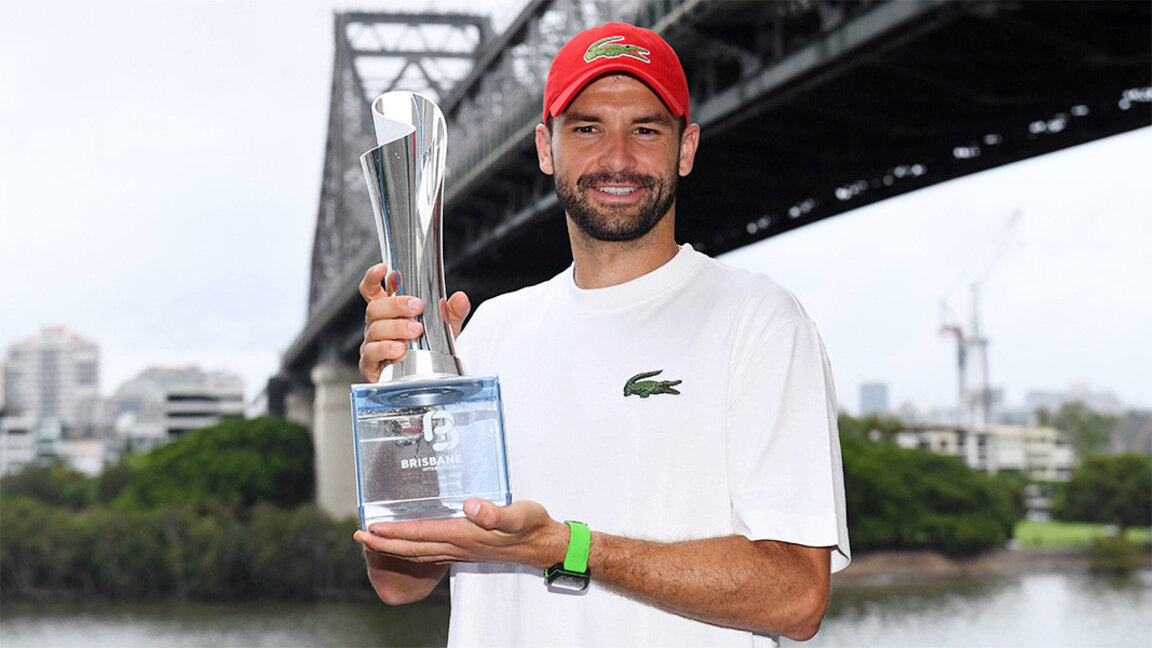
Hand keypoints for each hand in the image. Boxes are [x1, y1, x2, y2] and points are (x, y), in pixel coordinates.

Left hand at [353, 498, 567, 569]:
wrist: (542, 544)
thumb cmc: (531, 526)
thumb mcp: (519, 514)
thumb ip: (496, 513)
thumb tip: (472, 506)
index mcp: (465, 534)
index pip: (421, 534)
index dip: (394, 532)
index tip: (371, 528)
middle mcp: (458, 545)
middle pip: (412, 548)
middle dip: (383, 543)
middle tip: (359, 536)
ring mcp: (460, 550)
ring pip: (419, 553)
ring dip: (393, 548)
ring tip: (373, 540)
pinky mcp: (465, 548)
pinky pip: (430, 552)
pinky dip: (412, 549)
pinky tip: (407, 543)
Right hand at [358, 263, 470, 381]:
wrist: (427, 378)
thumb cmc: (430, 349)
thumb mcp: (445, 327)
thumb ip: (452, 312)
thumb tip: (459, 298)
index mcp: (389, 312)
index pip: (373, 290)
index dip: (373, 278)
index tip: (384, 269)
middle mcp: (377, 325)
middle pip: (375, 307)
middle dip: (396, 304)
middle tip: (417, 307)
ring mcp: (372, 344)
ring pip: (375, 329)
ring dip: (396, 328)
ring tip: (415, 331)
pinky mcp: (370, 364)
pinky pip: (371, 353)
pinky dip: (386, 349)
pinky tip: (399, 350)